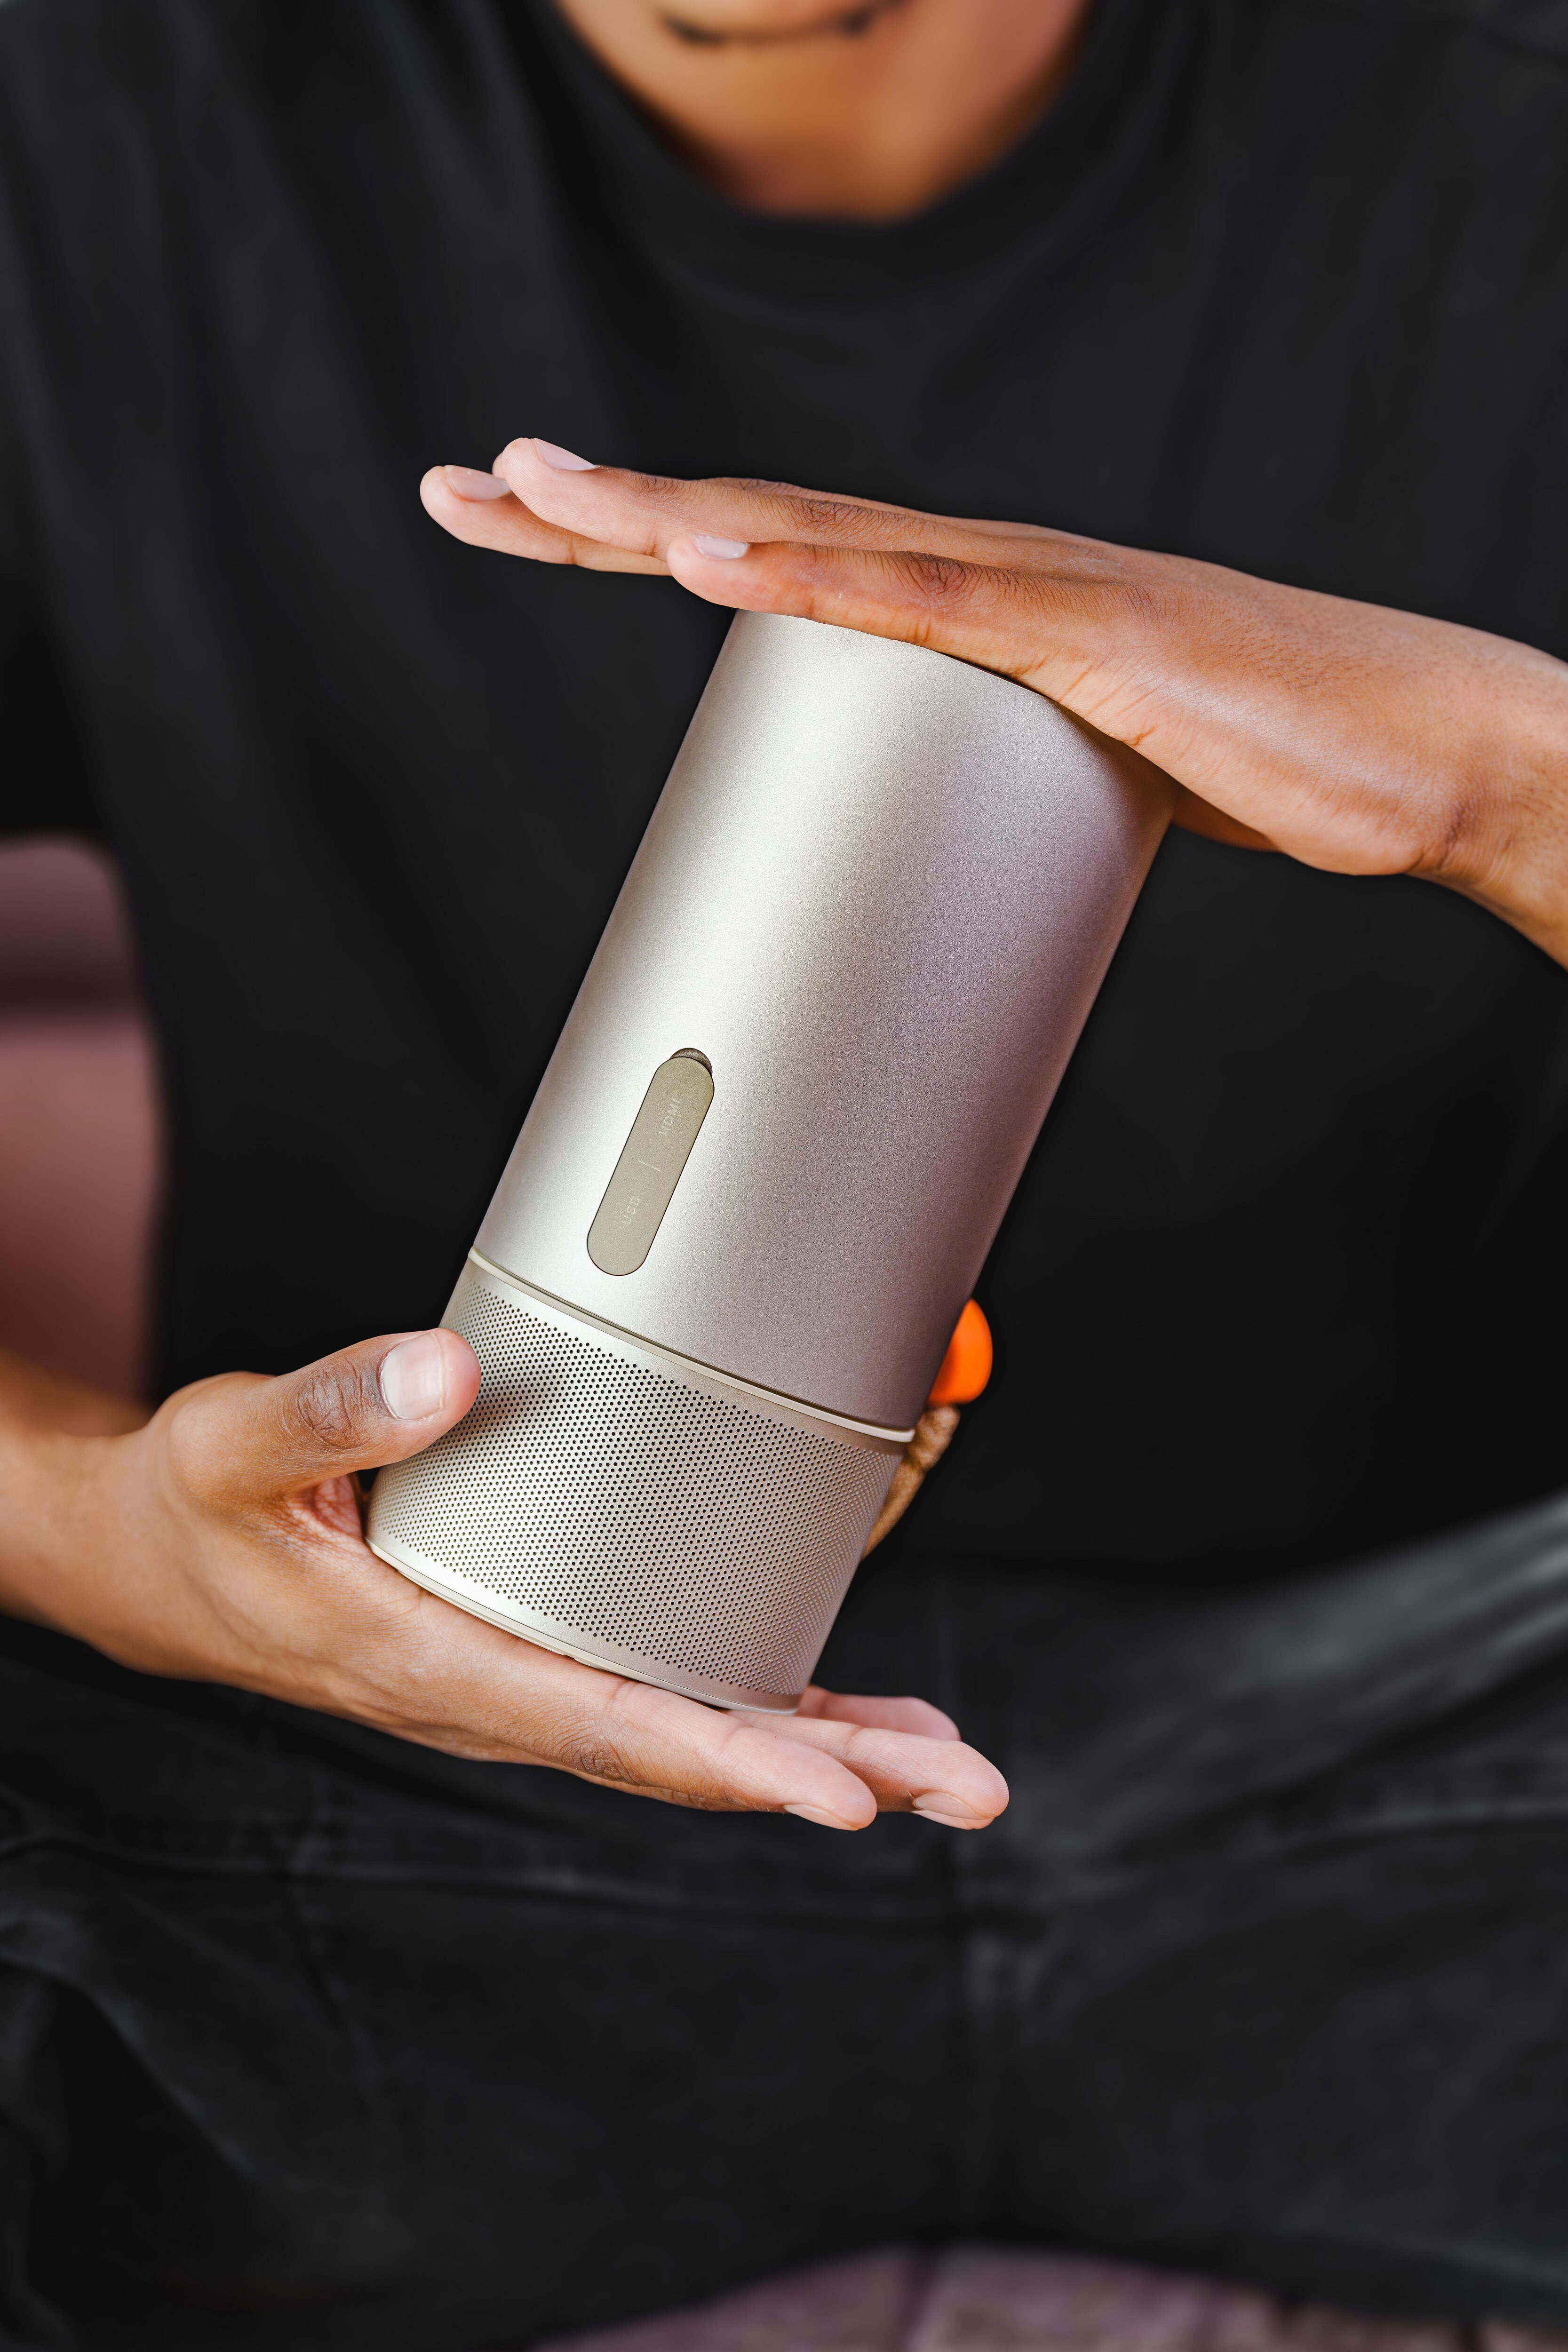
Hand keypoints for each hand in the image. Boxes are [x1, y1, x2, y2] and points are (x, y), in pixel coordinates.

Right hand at [0, 1332, 1005, 1830]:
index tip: (843, 1796)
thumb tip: (451, 1372)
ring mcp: (521, 1680)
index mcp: (432, 1662)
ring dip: (824, 1754)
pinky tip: (843, 1719)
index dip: (730, 1761)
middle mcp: (494, 1694)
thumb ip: (332, 1408)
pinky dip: (762, 1712)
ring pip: (690, 1733)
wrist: (162, 1560)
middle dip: (831, 1777)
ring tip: (947, 1766)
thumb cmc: (199, 1511)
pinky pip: (663, 1694)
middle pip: (684, 1751)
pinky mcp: (533, 1649)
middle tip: (965, 1787)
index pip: (606, 1727)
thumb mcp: (235, 1445)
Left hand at [424, 445, 1567, 966]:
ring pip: (823, 537)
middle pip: (762, 523)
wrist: (1409, 751)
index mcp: (971, 606)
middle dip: (606, 509)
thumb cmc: (1264, 759)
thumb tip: (929, 843)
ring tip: (544, 494)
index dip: (648, 533)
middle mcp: (987, 570)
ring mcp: (1039, 592)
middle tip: (471, 488)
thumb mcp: (1084, 778)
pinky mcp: (1098, 637)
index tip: (535, 525)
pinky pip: (938, 603)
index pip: (779, 553)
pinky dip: (820, 577)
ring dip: (673, 515)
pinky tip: (716, 554)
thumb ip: (994, 783)